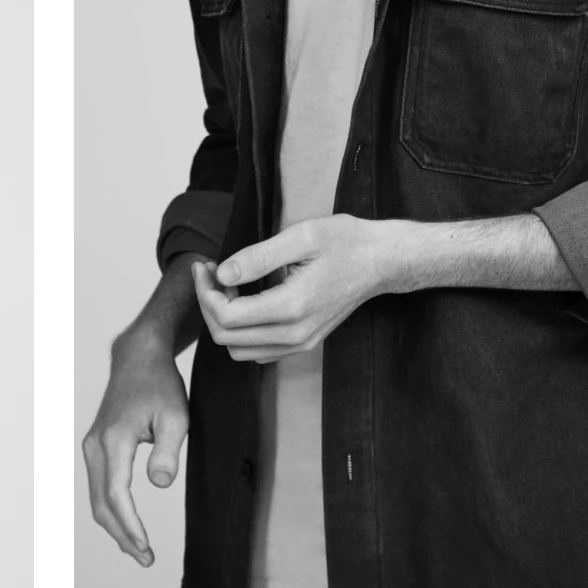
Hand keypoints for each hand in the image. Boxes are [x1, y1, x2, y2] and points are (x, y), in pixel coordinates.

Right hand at [83, 325, 188, 565]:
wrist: (138, 360)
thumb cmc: (161, 386)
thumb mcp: (176, 416)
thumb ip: (167, 450)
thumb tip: (159, 484)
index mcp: (114, 440)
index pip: (116, 494)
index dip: (130, 525)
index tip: (146, 547)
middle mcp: (95, 447)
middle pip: (102, 504)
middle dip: (123, 535)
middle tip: (147, 559)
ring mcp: (91, 448)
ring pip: (97, 499)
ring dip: (116, 528)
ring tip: (139, 551)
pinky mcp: (95, 449)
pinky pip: (99, 488)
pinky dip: (111, 511)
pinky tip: (127, 526)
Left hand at [194, 215, 404, 362]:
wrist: (382, 261)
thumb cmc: (346, 242)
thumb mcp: (302, 236)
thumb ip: (258, 256)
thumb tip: (222, 273)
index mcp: (292, 307)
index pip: (227, 316)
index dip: (206, 292)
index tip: (205, 266)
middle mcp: (295, 334)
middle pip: (226, 337)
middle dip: (209, 304)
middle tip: (210, 272)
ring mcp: (300, 344)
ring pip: (238, 350)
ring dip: (223, 320)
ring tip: (227, 285)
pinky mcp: (303, 343)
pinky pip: (257, 351)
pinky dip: (241, 331)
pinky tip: (245, 299)